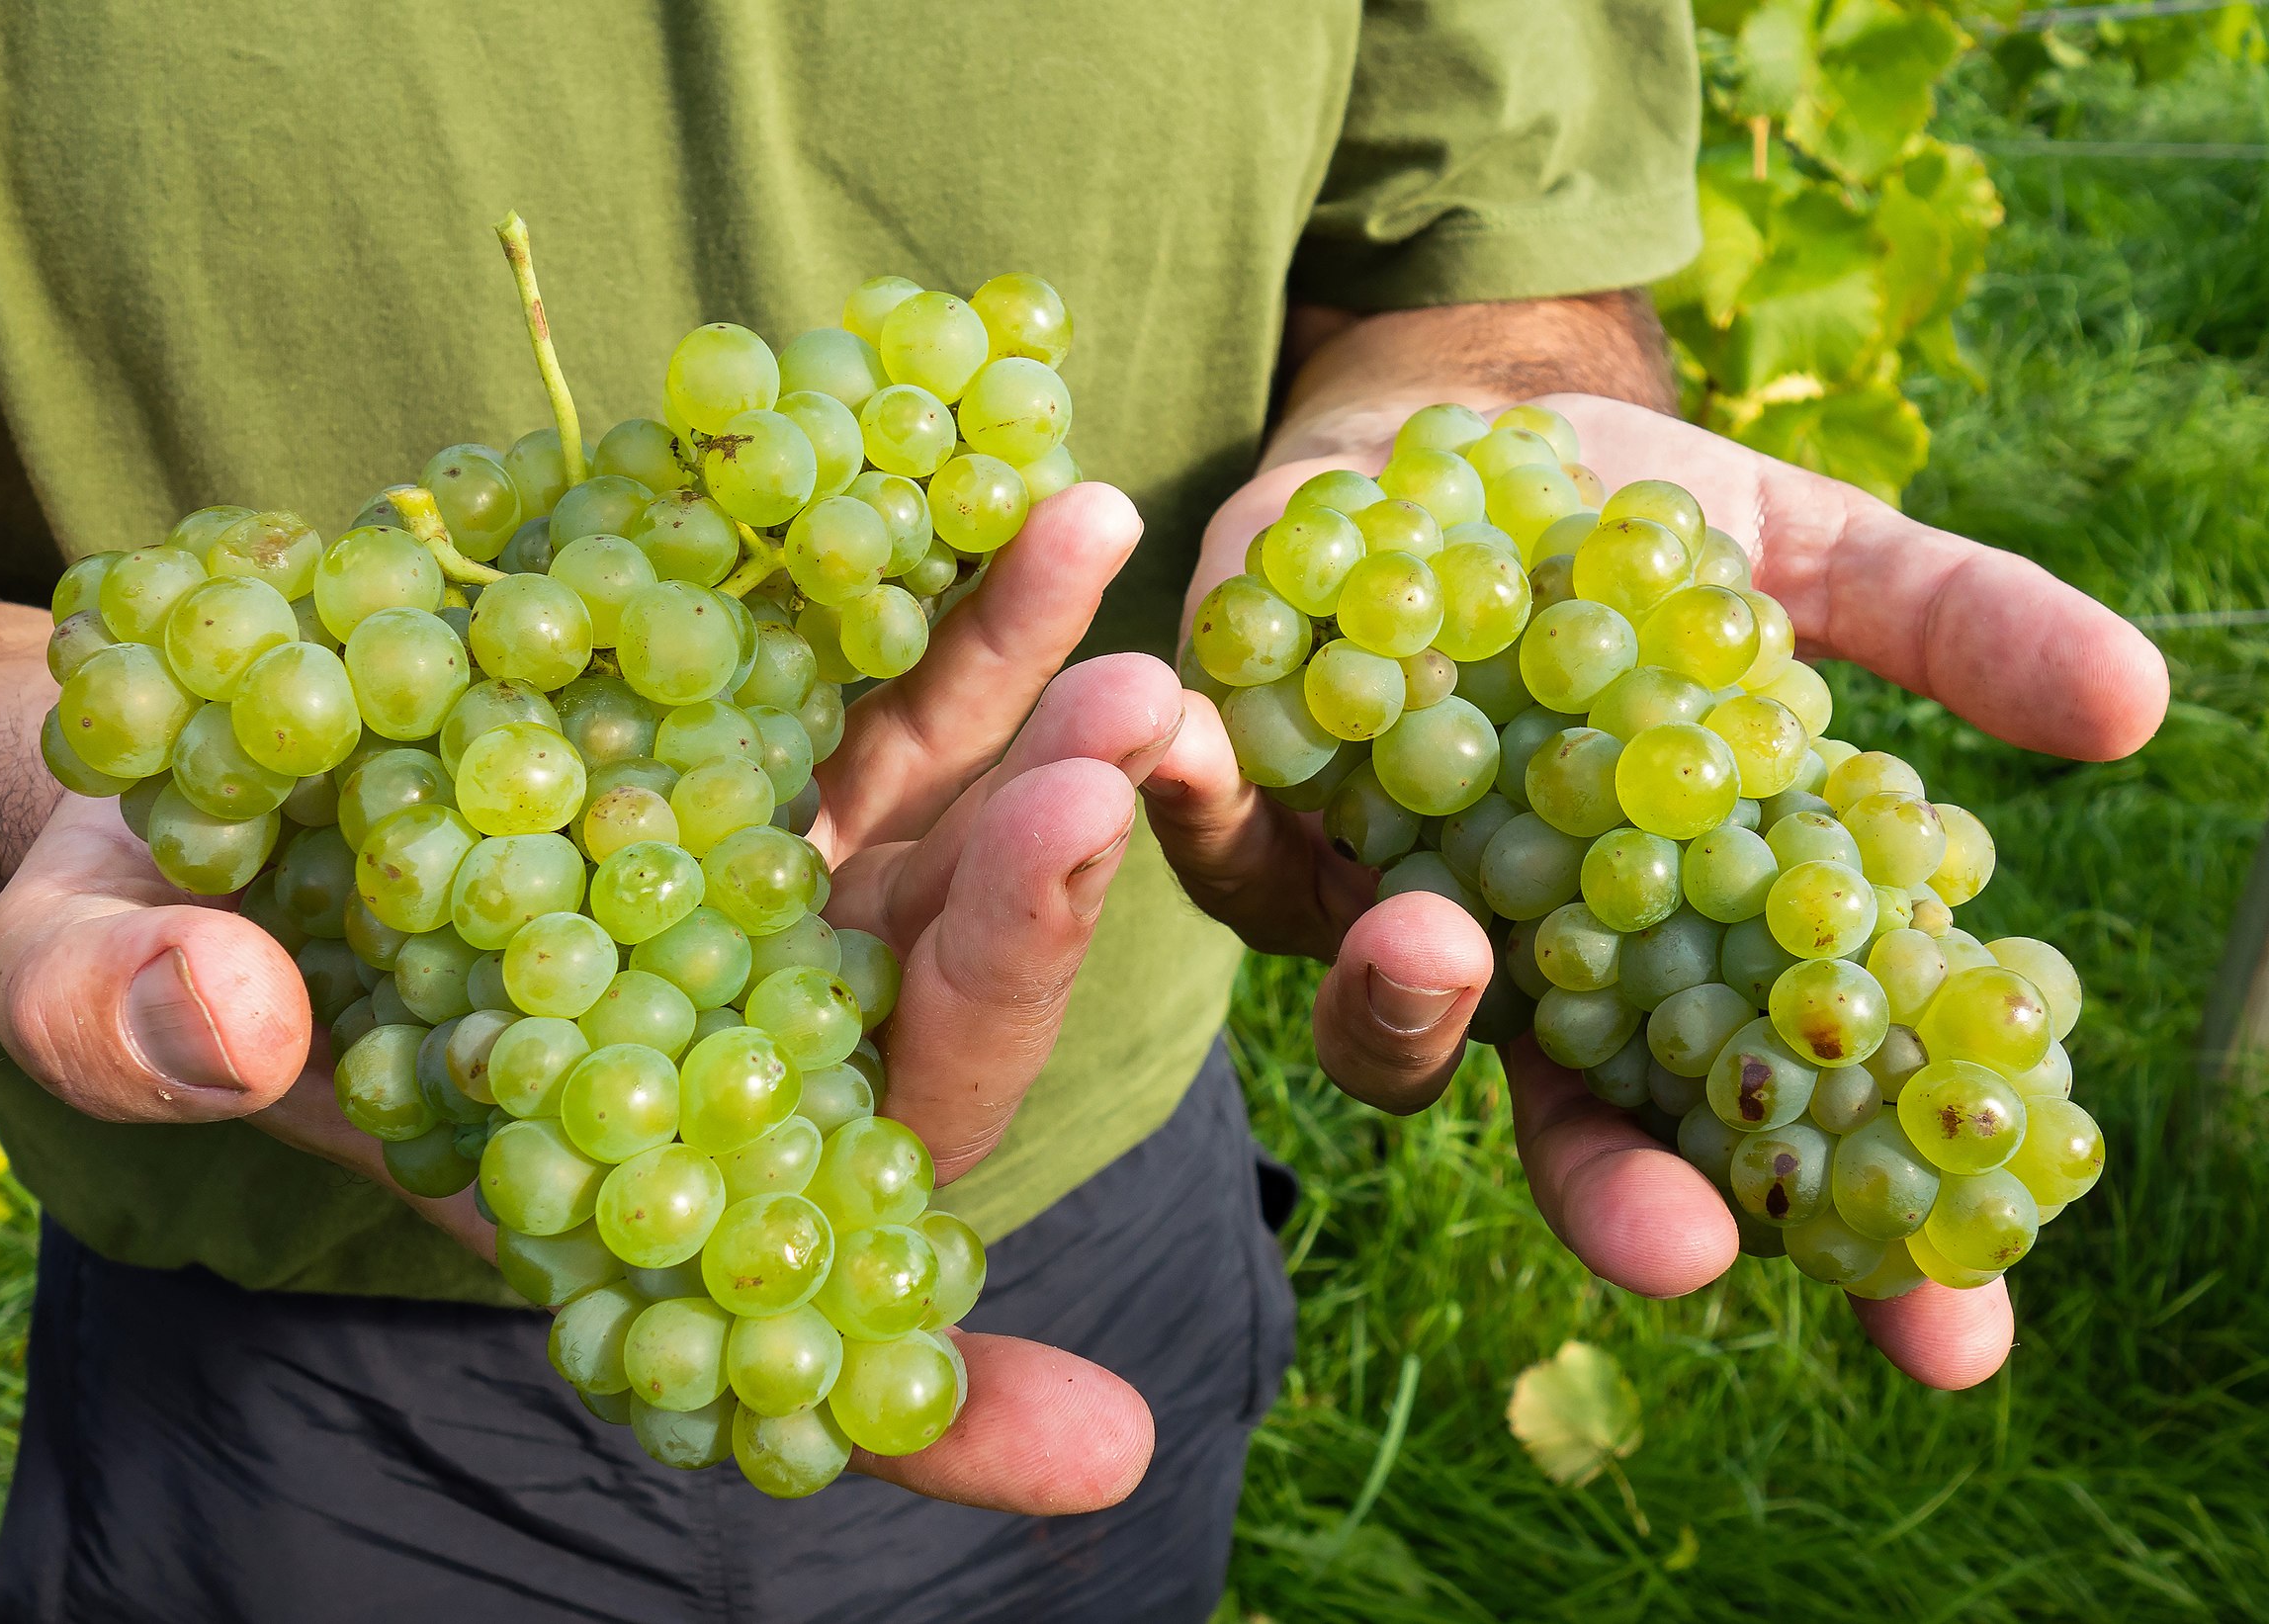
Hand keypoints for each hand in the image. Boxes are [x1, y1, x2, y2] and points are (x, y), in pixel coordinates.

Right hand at [0, 483, 1185, 1512]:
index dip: (931, 1409)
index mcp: (595, 1170)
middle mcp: (726, 1039)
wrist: (174, 752)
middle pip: (926, 1038)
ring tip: (1100, 561)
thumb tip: (241, 1025)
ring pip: (949, 841)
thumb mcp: (84, 974)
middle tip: (1107, 767)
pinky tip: (1049, 502)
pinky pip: (898, 689)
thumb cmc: (130, 921)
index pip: (779, 1317)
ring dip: (1049, 726)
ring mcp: (766, 882)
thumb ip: (138, 1027)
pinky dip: (971, 608)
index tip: (1102, 1451)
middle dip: (1025, 923)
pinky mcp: (766, 741)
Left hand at [1141, 394, 2167, 1389]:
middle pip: (1560, 1126)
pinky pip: (1207, 827)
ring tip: (1441, 943)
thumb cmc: (1628, 523)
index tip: (1953, 1341)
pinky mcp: (1239, 795)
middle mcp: (1511, 963)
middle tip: (1687, 1243)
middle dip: (1615, 1194)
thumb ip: (1943, 631)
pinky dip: (1196, 794)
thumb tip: (2135, 702)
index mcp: (1657, 945)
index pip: (1768, 1127)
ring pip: (1373, 1017)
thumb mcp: (1799, 556)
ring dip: (1401, 1002)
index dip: (1859, 1244)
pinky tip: (1193, 745)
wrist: (1439, 428)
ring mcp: (1365, 897)